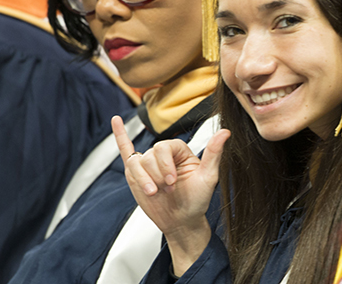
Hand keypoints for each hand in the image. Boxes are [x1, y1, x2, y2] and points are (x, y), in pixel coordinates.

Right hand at [111, 116, 230, 274]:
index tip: (172, 181)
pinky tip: (116, 121)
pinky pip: (125, 150)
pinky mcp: (135, 174)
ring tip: (154, 192)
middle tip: (167, 190)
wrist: (181, 221)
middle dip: (157, 175)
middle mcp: (163, 155)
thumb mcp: (208, 177)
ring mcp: (147, 163)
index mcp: (180, 151)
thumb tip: (225, 132)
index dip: (165, 165)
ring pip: (136, 162)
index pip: (165, 147)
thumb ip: (213, 153)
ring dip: (143, 179)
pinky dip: (120, 135)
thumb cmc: (196, 200)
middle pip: (150, 155)